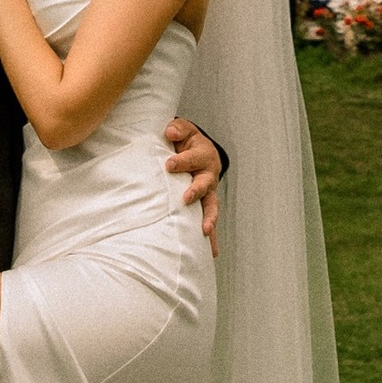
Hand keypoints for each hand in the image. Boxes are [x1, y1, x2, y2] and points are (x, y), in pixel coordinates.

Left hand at [164, 115, 222, 254]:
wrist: (196, 149)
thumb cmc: (186, 141)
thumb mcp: (182, 130)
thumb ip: (177, 129)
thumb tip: (170, 132)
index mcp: (203, 155)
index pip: (193, 158)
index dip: (182, 161)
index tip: (169, 164)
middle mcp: (208, 175)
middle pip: (205, 184)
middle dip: (196, 191)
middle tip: (186, 197)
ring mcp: (208, 193)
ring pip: (211, 206)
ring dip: (209, 218)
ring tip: (206, 231)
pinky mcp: (204, 206)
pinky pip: (209, 221)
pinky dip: (212, 238)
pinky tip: (212, 254)